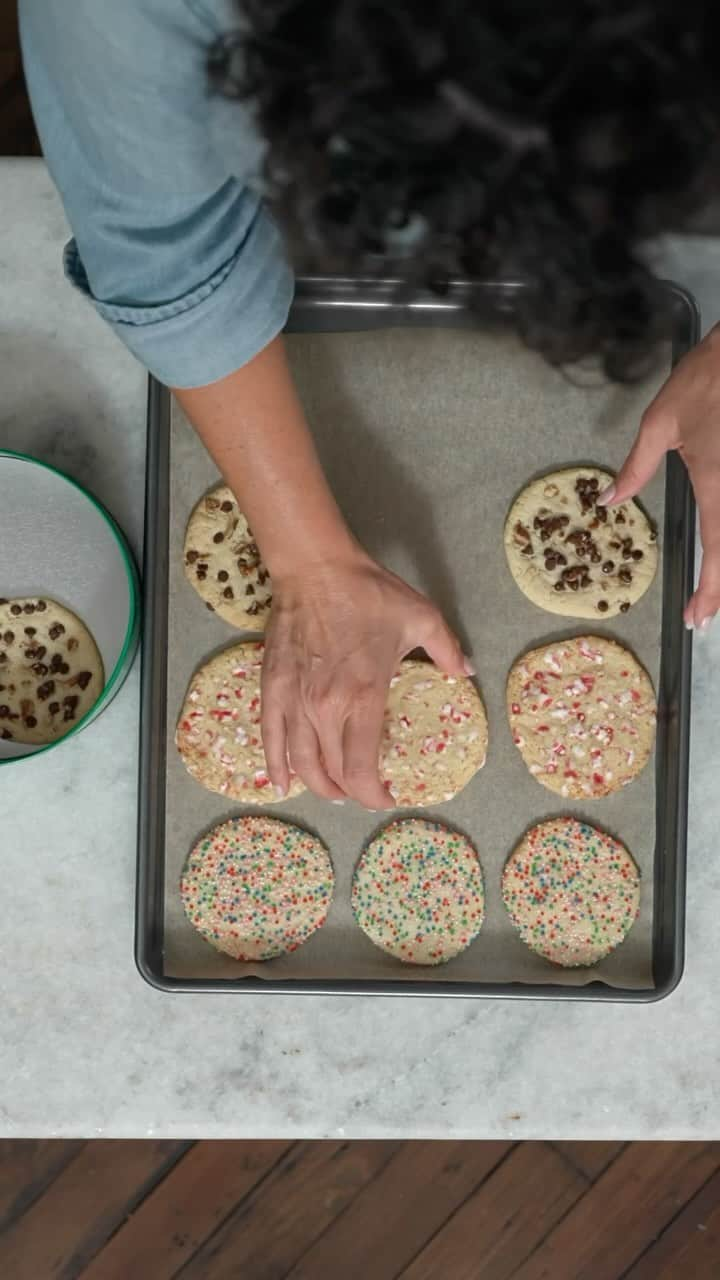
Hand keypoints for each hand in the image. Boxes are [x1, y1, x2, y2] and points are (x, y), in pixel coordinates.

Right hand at [260, 550, 472, 806]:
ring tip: (332, 792)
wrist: (316, 569)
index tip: (386, 796)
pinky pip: (270, 738)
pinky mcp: (273, 688)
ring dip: (317, 785)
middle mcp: (326, 708)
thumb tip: (466, 672)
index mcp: (363, 697)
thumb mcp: (421, 617)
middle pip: (332, 772)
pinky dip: (275, 766)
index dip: (373, 794)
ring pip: (301, 762)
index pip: (361, 768)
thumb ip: (447, 650)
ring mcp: (295, 700)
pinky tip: (282, 783)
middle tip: (364, 791)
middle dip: (350, 791)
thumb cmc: (368, 593)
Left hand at [599, 325, 719, 630]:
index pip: (716, 549)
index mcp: (717, 485)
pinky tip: (719, 551)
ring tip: (713, 591)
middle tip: (704, 613)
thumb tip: (609, 502)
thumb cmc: (704, 380)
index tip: (696, 616)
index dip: (710, 588)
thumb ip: (636, 468)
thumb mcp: (658, 424)